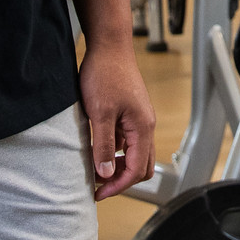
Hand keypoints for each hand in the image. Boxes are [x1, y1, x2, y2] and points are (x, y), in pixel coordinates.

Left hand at [80, 41, 155, 199]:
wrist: (108, 46)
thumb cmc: (106, 74)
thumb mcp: (99, 113)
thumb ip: (102, 145)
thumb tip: (106, 174)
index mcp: (142, 127)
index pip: (136, 169)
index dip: (118, 186)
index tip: (98, 193)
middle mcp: (145, 125)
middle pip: (141, 165)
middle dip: (121, 180)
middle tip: (97, 186)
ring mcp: (138, 119)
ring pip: (134, 153)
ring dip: (117, 166)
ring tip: (94, 170)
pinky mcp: (129, 113)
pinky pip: (126, 140)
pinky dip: (114, 151)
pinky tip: (95, 148)